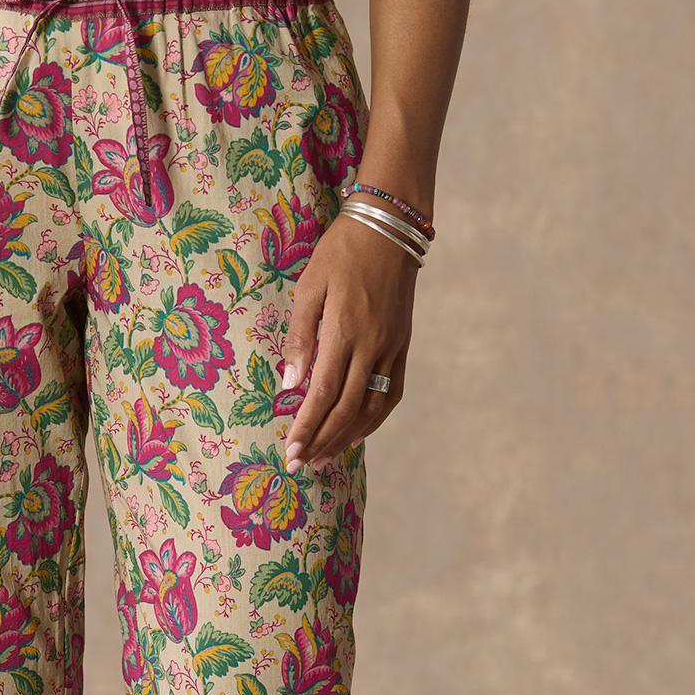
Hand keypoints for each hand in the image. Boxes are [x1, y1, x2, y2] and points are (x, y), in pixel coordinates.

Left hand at [280, 214, 417, 469]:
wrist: (390, 227)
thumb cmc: (341, 252)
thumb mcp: (310, 287)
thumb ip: (299, 337)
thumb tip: (291, 384)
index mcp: (345, 332)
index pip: (324, 393)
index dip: (307, 427)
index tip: (291, 452)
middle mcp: (373, 346)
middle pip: (347, 409)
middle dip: (322, 442)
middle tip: (300, 466)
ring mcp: (392, 348)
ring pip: (372, 407)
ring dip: (347, 437)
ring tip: (324, 457)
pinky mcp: (403, 345)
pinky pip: (391, 393)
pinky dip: (373, 419)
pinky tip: (356, 433)